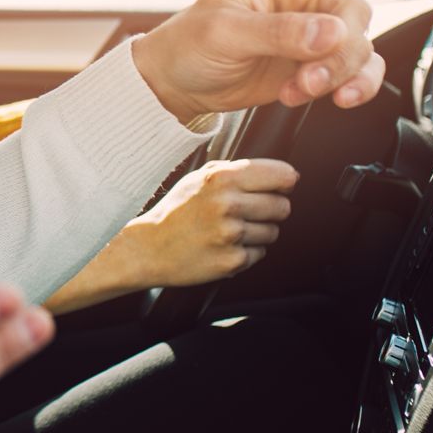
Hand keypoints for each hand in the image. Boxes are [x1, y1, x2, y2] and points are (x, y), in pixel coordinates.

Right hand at [116, 159, 297, 287]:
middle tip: (246, 212)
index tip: (281, 186)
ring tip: (229, 230)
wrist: (148, 249)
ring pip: (274, 232)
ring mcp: (232, 234)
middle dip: (271, 209)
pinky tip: (223, 246)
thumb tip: (284, 175)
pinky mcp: (233, 260)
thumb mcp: (198, 179)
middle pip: (283, 206)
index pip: (282, 175)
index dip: (284, 181)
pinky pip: (260, 253)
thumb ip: (237, 171)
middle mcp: (228, 204)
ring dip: (258, 232)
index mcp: (222, 178)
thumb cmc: (175, 211)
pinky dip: (246, 251)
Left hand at [132, 0, 432, 122]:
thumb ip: (278, 31)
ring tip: (301, 90)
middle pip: (356, 14)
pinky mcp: (319, 65)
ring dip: (340, 75)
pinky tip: (322, 98)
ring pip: (360, 48)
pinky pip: (358, 73)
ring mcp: (316, 33)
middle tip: (307, 76)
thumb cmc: (192, 42)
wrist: (180, 83)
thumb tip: (330, 34)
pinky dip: (350, 88)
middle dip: (339, 51)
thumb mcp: (225, 31)